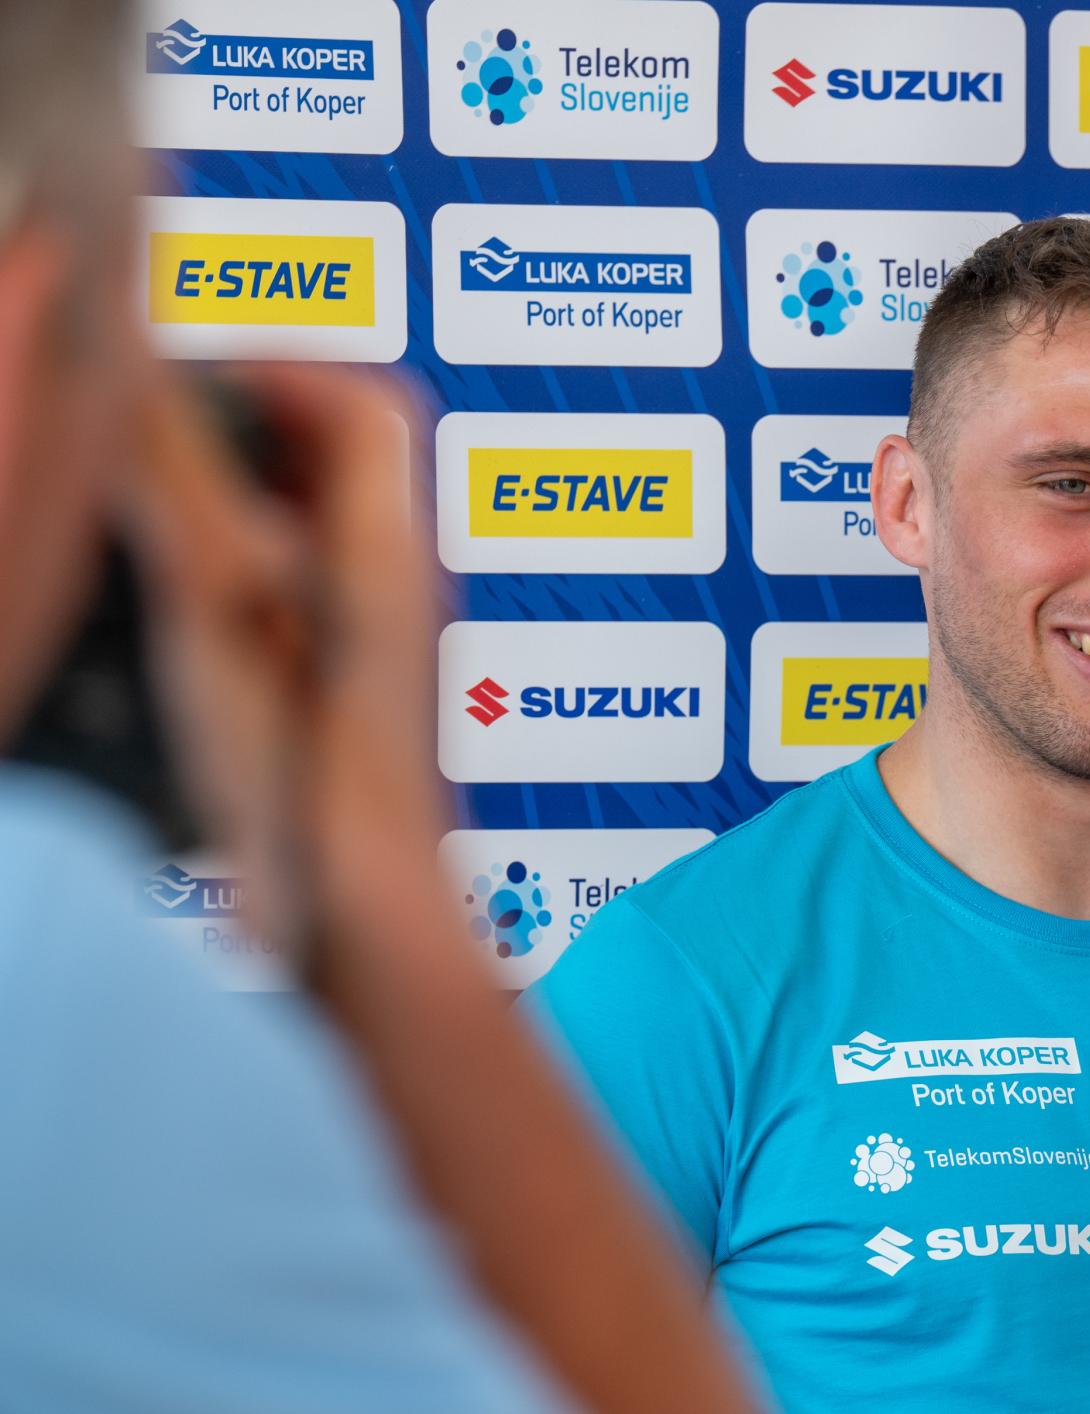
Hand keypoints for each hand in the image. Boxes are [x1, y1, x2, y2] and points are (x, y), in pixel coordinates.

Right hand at [127, 363, 435, 959]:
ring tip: (156, 511)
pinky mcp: (346, 700)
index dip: (278, 366)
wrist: (363, 925)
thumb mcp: (219, 606)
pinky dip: (239, 570)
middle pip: (346, 459)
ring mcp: (376, 648)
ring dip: (240, 496)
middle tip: (162, 430)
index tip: (189, 369)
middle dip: (253, 423)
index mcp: (384, 550)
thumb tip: (136, 358)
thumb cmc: (306, 785)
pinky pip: (298, 597)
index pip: (366, 406)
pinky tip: (178, 609)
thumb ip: (178, 475)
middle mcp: (397, 589)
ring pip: (318, 528)